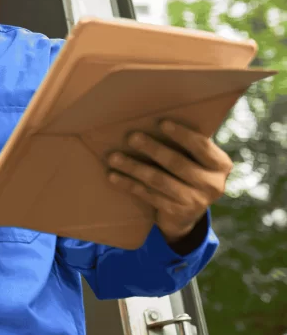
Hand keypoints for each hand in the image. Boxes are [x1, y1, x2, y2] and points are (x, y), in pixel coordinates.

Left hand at [105, 120, 231, 243]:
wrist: (186, 214)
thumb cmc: (186, 172)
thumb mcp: (194, 160)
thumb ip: (184, 145)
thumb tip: (149, 119)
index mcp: (220, 165)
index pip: (201, 146)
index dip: (182, 135)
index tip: (162, 123)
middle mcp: (213, 184)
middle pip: (177, 163)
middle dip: (152, 149)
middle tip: (132, 137)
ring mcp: (196, 201)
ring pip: (159, 180)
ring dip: (134, 167)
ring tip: (114, 157)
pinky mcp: (178, 213)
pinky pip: (149, 195)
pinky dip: (130, 184)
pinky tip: (113, 176)